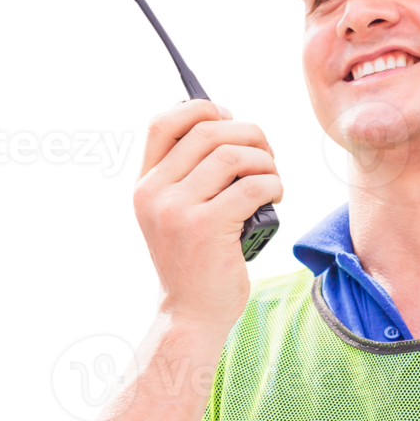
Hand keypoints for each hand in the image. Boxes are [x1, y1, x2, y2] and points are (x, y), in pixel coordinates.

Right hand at [130, 98, 284, 330]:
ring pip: (233, 155)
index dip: (201, 107)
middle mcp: (154, 193)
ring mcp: (178, 210)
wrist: (192, 312)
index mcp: (144, 184)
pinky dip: (273, 184)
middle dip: (249, 133)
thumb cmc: (196, 256)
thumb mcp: (176, 210)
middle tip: (267, 154)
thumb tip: (215, 115)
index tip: (229, 117)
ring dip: (265, 161)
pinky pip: (252, 185)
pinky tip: (275, 198)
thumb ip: (186, 169)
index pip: (162, 122)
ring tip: (272, 180)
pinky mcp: (207, 228)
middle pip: (208, 131)